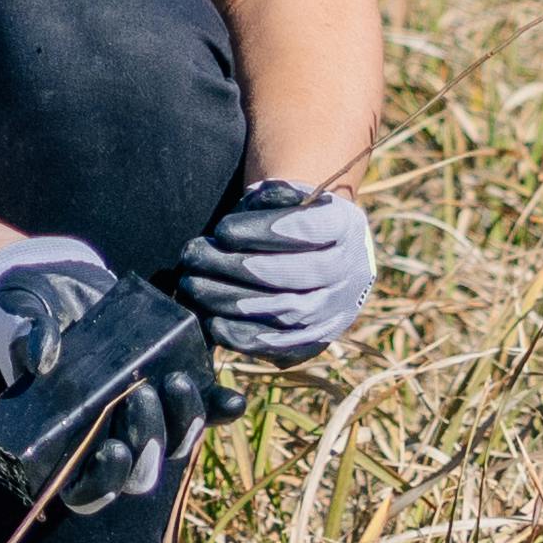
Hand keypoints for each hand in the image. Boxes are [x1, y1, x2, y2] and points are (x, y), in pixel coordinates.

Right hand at [0, 240, 198, 522]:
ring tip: (176, 383)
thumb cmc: (37, 315)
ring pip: (174, 446)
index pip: (87, 492)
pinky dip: (220, 409)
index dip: (104, 482)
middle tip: (140, 397)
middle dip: (149, 443)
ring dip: (183, 424)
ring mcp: (148, 420)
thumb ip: (33, 337)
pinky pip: (205, 412)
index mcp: (66, 446)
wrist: (64, 287)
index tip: (113, 449)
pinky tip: (232, 400)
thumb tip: (44, 359)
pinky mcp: (174, 393)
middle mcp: (110, 441)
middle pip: (141, 474)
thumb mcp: (28, 321)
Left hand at [179, 177, 376, 364]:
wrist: (318, 257)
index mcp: (346, 227)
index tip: (222, 231)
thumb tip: (258, 199)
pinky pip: (281, 346)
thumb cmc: (289, 221)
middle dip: (234, 267)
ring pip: (284, 311)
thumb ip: (272, 196)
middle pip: (291, 274)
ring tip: (192, 285)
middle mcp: (350, 272)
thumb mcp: (286, 198)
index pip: (307, 228)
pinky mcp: (317, 340)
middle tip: (192, 257)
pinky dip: (243, 336)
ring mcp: (336, 310)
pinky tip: (212, 321)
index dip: (260, 231)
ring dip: (229, 300)